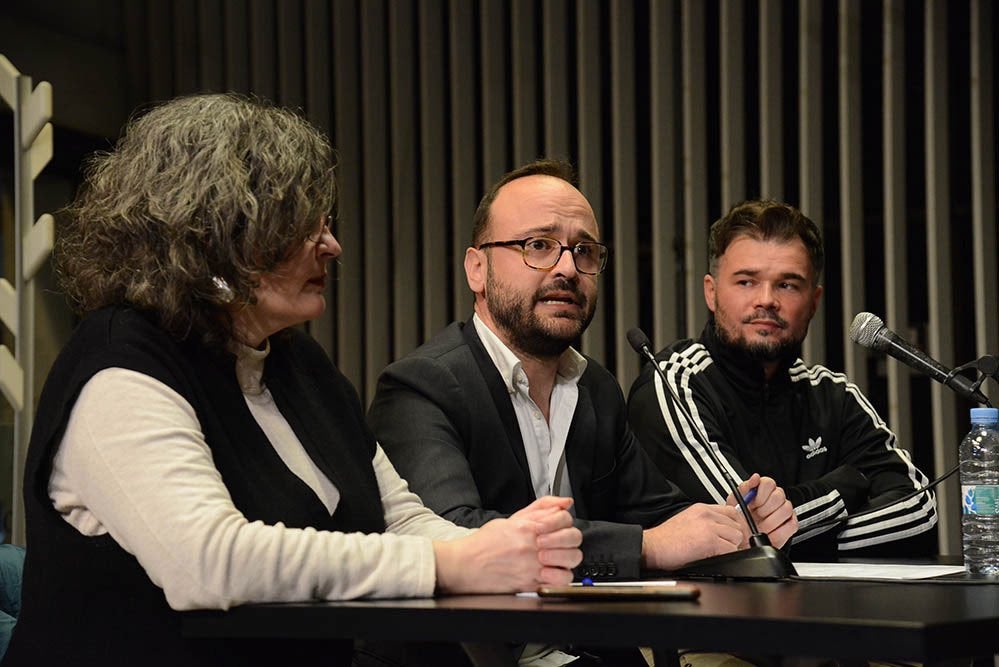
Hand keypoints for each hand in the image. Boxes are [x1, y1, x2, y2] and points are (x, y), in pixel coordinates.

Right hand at [433, 496, 581, 593]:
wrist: (466, 564)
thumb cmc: (485, 543)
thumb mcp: (513, 518)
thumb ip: (541, 508)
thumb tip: (565, 502)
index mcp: (528, 527)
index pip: (563, 517)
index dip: (564, 521)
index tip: (557, 526)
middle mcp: (532, 545)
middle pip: (572, 538)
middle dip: (569, 539)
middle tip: (558, 543)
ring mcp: (533, 565)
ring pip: (571, 559)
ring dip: (567, 557)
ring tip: (555, 558)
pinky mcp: (531, 583)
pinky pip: (560, 581)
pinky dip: (561, 577)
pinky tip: (551, 572)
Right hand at [641, 503, 747, 570]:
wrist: (653, 546)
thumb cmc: (666, 538)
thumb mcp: (687, 520)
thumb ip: (705, 521)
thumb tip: (721, 531)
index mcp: (701, 508)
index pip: (731, 511)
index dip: (736, 524)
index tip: (734, 534)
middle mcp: (707, 514)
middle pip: (737, 524)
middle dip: (735, 537)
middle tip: (728, 547)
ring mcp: (709, 527)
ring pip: (737, 536)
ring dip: (732, 546)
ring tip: (719, 552)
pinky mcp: (710, 541)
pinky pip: (732, 549)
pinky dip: (728, 555)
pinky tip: (716, 557)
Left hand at [726, 473, 797, 548]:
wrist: (741, 538)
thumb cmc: (738, 519)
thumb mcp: (734, 502)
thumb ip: (744, 488)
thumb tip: (755, 477)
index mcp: (762, 490)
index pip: (769, 483)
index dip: (761, 494)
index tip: (753, 503)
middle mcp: (775, 499)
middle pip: (779, 496)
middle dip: (765, 508)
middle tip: (756, 515)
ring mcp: (784, 511)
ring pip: (786, 509)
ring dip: (771, 521)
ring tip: (760, 526)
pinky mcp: (790, 525)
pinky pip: (791, 525)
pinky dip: (778, 532)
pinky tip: (768, 533)